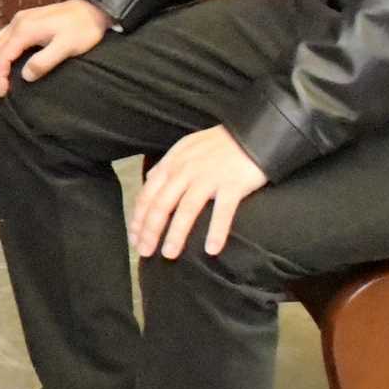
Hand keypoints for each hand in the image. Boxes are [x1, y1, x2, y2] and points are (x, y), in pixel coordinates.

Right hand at [0, 0, 112, 97]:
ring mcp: (20, 21)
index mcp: (25, 29)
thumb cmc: (83, 29)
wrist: (93, 9)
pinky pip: (1, 39)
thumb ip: (45, 61)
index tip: (1, 93)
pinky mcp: (25, 22)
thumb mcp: (67, 46)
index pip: (3, 55)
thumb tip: (25, 76)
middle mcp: (17, 23)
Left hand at [130, 125, 268, 260]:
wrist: (254, 134)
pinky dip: (216, 231)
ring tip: (169, 254)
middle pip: (161, 204)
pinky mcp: (233, 184)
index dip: (138, 218)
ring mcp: (209, 177)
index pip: (148, 194)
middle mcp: (186, 170)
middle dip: (150, 231)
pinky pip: (223, 211)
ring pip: (186, 209)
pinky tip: (211, 250)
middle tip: (144, 252)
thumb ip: (169, 166)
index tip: (134, 238)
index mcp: (173, 163)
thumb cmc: (220, 144)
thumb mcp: (186, 148)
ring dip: (176, 234)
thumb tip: (150, 181)